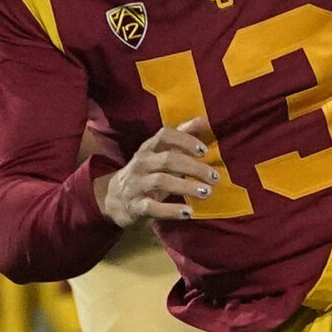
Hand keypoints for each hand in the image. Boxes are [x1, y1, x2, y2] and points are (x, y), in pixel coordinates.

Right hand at [102, 117, 221, 225]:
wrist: (115, 199)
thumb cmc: (147, 172)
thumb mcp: (160, 154)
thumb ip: (181, 137)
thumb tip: (204, 119)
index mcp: (148, 148)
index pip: (164, 135)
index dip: (185, 140)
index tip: (204, 151)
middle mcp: (141, 163)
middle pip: (168, 159)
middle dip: (194, 167)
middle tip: (215, 178)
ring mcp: (136, 184)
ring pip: (161, 181)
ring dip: (186, 187)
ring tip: (206, 192)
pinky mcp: (136, 206)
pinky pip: (152, 207)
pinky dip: (171, 210)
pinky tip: (188, 212)